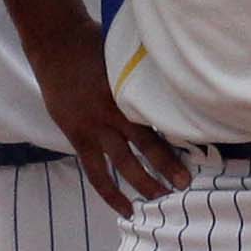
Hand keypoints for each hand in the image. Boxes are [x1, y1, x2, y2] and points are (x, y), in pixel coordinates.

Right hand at [31, 38, 187, 216]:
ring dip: (142, 182)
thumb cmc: (94, 45)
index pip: (159, 122)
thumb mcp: (124, 60)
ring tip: (160, 200)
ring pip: (121, 163)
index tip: (196, 154)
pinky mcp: (77, 136)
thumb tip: (168, 97)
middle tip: (184, 186)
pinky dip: (109, 190)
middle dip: (167, 167)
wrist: (54, 44)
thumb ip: (140, 82)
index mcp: (129, 92)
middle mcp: (114, 112)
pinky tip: (124, 207)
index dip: (176, 139)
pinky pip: (95, 171)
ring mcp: (93, 126)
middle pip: (146, 146)